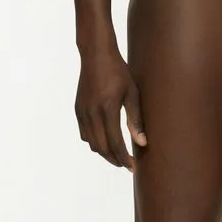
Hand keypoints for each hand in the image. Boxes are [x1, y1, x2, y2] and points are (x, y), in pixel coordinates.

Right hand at [75, 43, 146, 171]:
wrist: (96, 55)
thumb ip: (136, 119)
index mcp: (107, 109)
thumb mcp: (132, 93)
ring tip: (118, 155)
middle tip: (127, 165)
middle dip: (114, 159)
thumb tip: (142, 143)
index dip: (124, 158)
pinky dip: (94, 142)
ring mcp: (82, 112)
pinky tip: (105, 141)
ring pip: (92, 143)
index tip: (133, 167)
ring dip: (104, 152)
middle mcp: (91, 113)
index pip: (115, 143)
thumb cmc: (118, 72)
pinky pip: (84, 134)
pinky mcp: (78, 109)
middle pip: (102, 148)